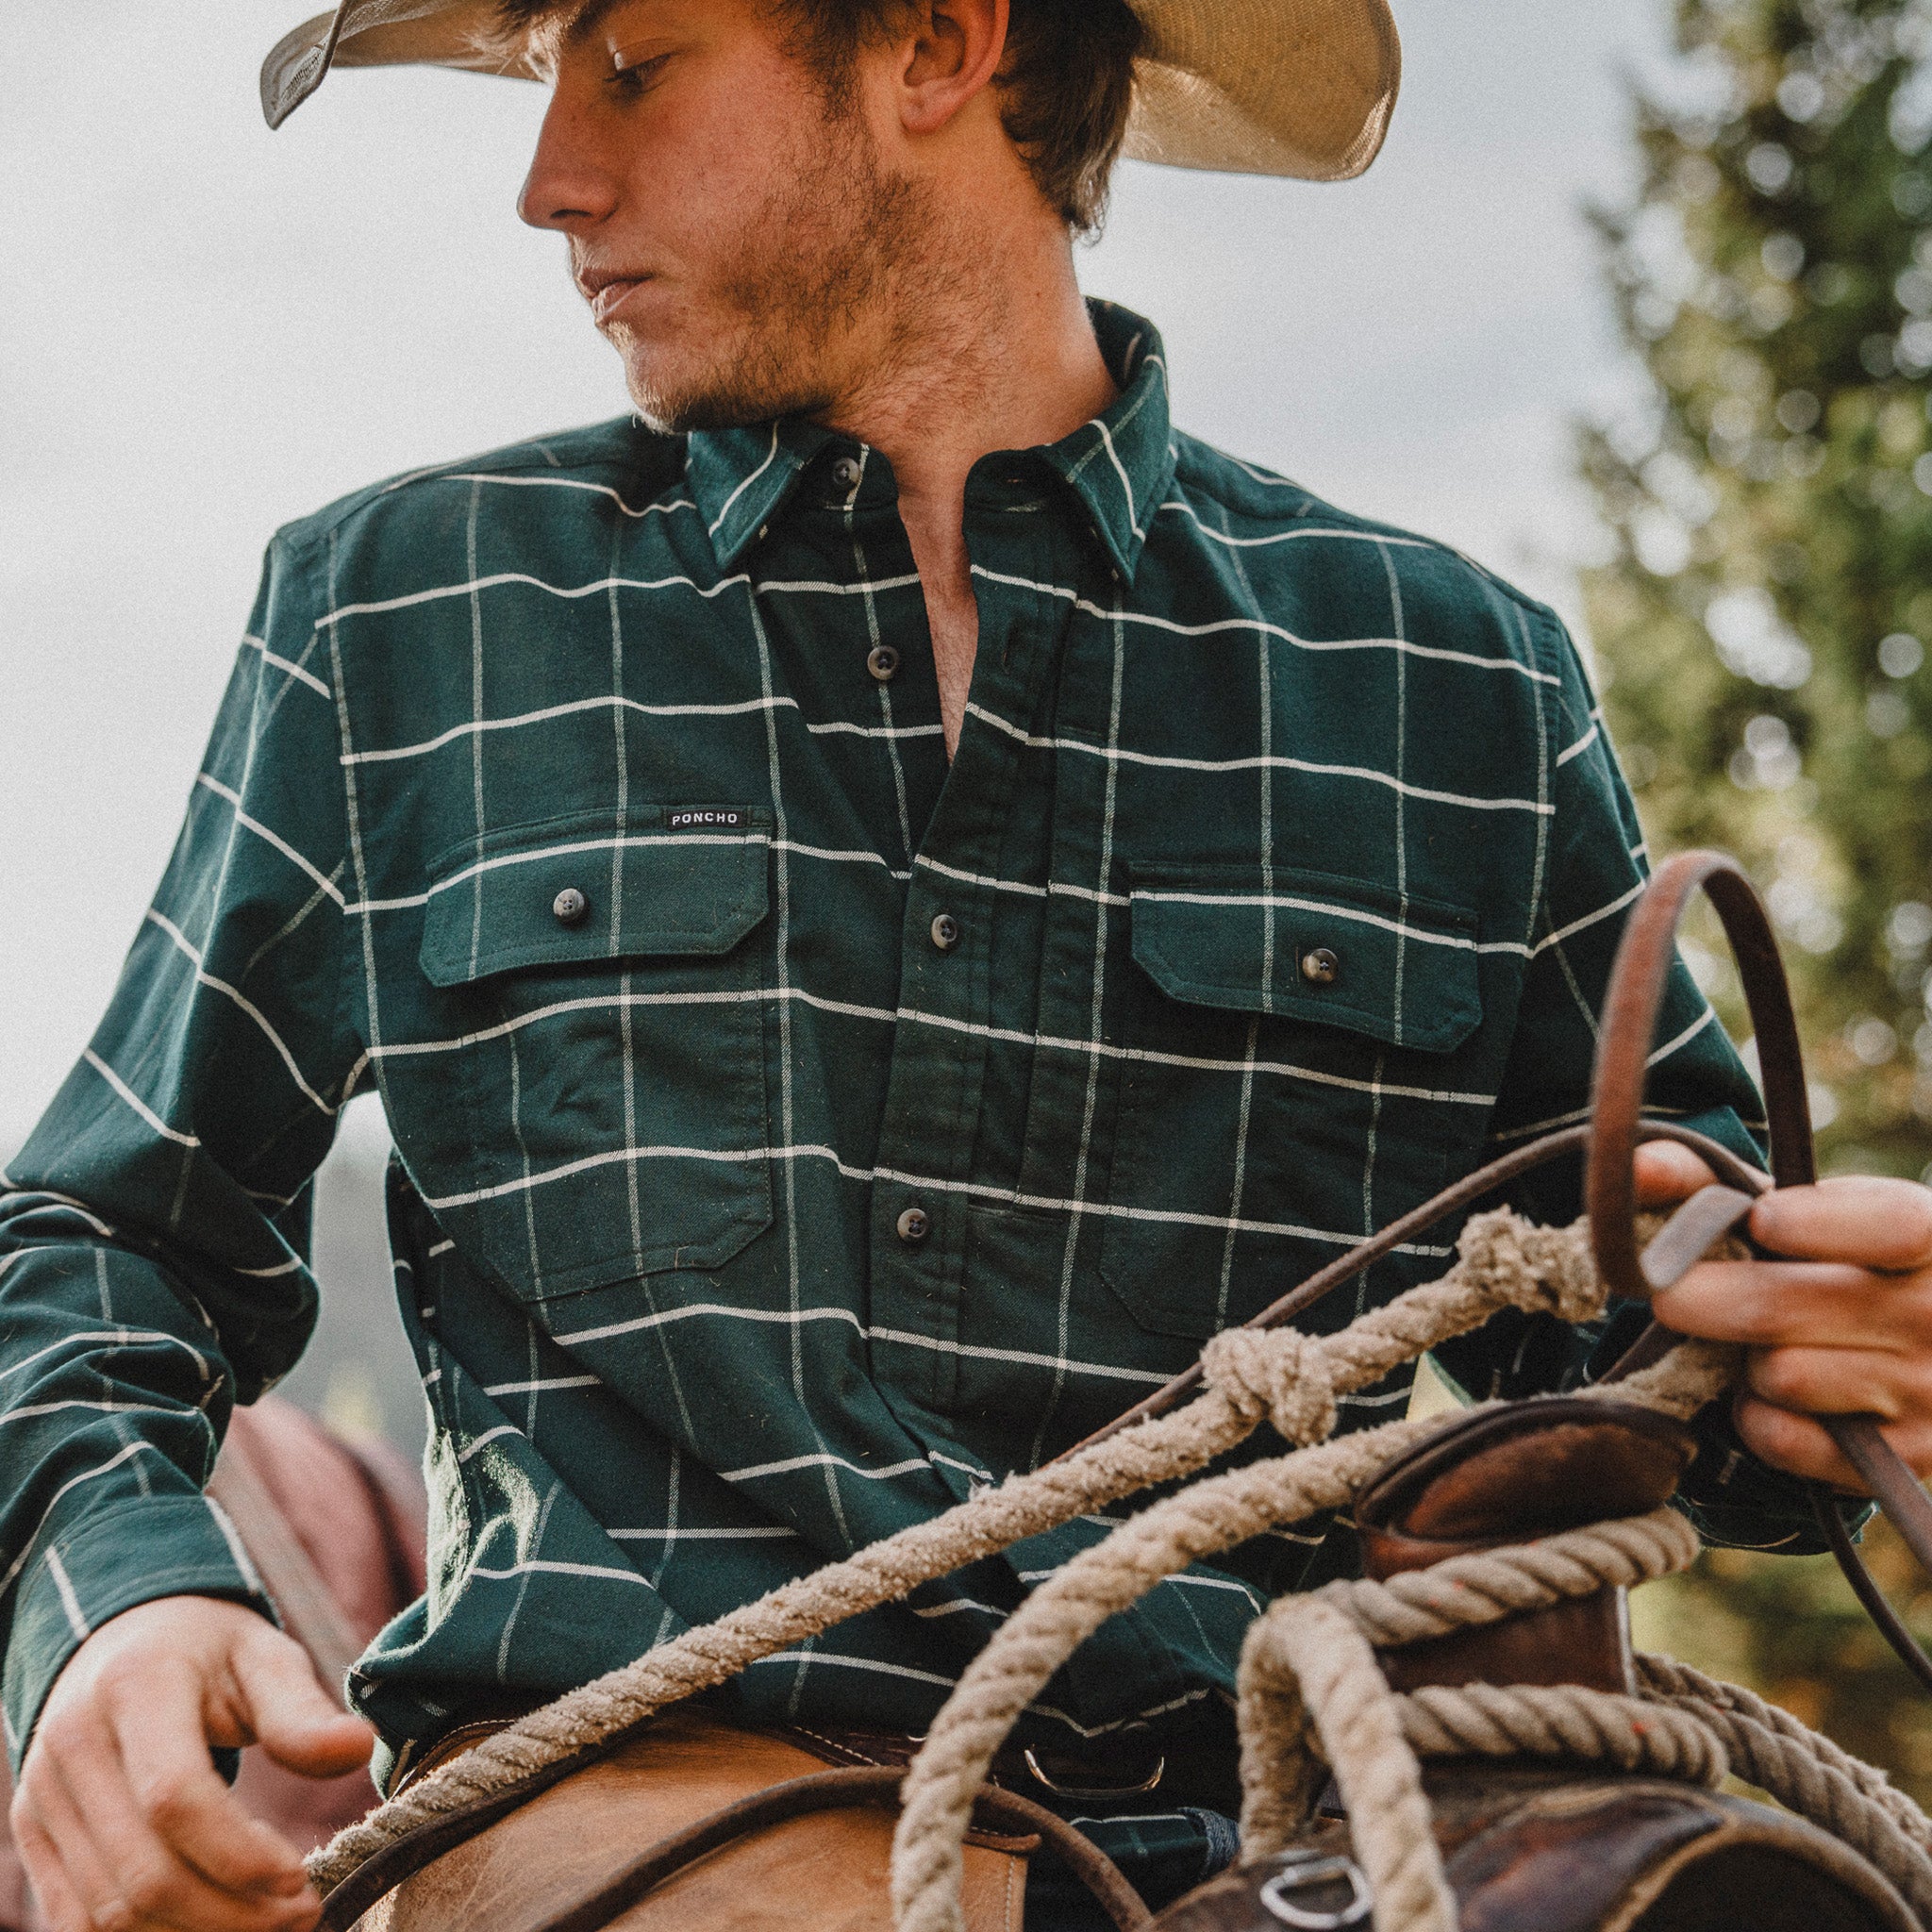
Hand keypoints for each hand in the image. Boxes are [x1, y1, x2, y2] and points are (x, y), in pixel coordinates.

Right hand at [10, 1595, 374, 1931]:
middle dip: (230, 1912)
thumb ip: (302, 1710)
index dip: (238, 1853)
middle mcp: (73, 1745)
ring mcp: (42, 1796)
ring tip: (267, 1923)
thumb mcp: (264, 1655)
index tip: (300, 1879)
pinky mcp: (33, 1833)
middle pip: (144, 1871)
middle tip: (302, 1916)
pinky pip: (76, 1919)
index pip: (176, 1796)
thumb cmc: (207, 1650)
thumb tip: (360, 1748)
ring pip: (109, 1910)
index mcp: (137, 1687)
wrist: (122, 1637)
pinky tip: (209, 1925)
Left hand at [1635, 1140, 1931, 1492]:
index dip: (1809, 1223)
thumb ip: (1714, 1179)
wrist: (1920, 1348)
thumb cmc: (1838, 1260)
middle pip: (1784, 1308)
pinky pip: (1785, 1438)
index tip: (1756, 1220)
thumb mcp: (1806, 1207)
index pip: (1889, 1227)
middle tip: (1664, 1289)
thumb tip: (1637, 1168)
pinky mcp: (1903, 1458)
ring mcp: (1927, 1393)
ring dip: (1741, 1360)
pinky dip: (1756, 1416)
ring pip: (1781, 1375)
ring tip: (1752, 1341)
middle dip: (1699, 1296)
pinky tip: (1769, 1392)